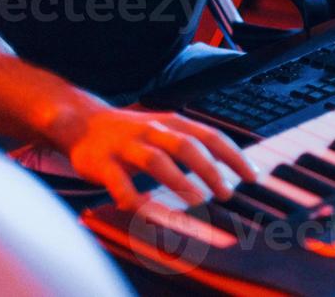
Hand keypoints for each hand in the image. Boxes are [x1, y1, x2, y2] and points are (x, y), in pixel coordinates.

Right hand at [59, 106, 258, 210]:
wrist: (83, 123)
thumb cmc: (133, 132)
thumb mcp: (166, 129)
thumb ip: (193, 144)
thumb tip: (230, 168)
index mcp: (172, 123)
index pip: (209, 136)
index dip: (233, 155)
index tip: (251, 176)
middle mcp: (152, 131)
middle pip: (186, 146)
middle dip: (209, 169)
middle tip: (227, 192)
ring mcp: (127, 147)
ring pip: (156, 161)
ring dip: (179, 181)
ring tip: (198, 201)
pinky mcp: (103, 165)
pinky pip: (120, 185)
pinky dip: (135, 200)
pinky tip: (148, 212)